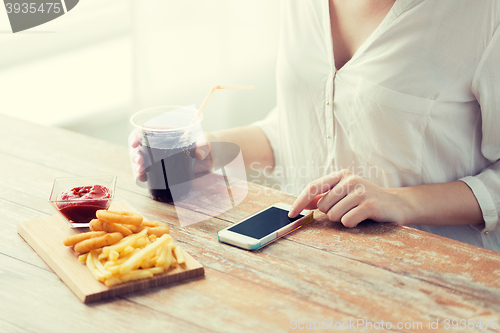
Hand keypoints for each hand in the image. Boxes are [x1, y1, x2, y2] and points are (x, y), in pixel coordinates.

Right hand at [128, 129, 212, 182]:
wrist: (214, 157)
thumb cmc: (209, 144)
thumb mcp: (207, 141)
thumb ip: (204, 145)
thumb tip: (199, 154)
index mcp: (167, 133)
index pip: (146, 130)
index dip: (136, 135)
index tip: (134, 144)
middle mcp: (161, 144)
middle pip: (140, 146)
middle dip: (135, 154)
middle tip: (139, 163)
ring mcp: (161, 157)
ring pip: (143, 159)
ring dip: (137, 166)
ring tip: (140, 173)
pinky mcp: (165, 169)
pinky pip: (150, 171)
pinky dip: (144, 175)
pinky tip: (142, 179)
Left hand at [288, 169, 410, 226]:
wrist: (397, 204)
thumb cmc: (365, 200)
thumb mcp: (344, 194)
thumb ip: (324, 197)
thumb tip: (302, 204)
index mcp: (341, 175)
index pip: (313, 187)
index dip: (299, 201)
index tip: (290, 214)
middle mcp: (350, 180)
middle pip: (322, 206)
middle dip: (331, 213)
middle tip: (347, 210)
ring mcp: (360, 191)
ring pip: (334, 215)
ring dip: (343, 219)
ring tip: (356, 213)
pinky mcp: (369, 205)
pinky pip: (347, 221)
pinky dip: (352, 224)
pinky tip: (363, 218)